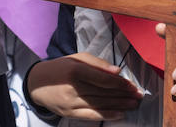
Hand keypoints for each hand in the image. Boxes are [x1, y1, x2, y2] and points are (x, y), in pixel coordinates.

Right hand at [25, 53, 142, 120]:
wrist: (36, 84)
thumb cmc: (60, 68)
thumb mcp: (76, 59)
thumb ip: (97, 64)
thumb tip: (117, 71)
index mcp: (75, 71)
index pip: (103, 79)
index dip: (120, 83)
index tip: (132, 85)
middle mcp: (73, 88)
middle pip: (104, 93)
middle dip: (123, 94)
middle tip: (138, 95)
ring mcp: (71, 103)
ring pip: (100, 105)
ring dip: (119, 105)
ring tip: (133, 104)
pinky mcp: (69, 114)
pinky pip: (91, 116)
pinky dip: (107, 116)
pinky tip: (119, 114)